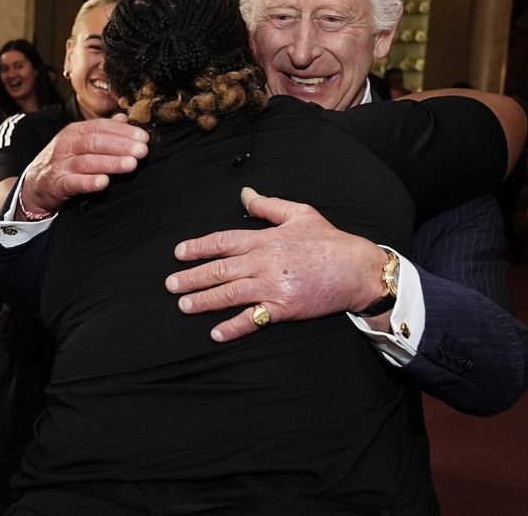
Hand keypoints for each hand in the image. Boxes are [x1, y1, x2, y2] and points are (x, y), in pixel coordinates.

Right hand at [19, 115, 148, 214]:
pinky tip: (103, 183)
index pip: (101, 127)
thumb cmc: (63, 161)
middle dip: (121, 145)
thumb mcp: (80, 141)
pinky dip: (88, 182)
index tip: (144, 138)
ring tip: (131, 164)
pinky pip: (73, 183)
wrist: (35, 184)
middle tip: (142, 151)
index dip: (123, 131)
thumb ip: (102, 131)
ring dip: (111, 162)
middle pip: (96, 142)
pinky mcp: (57, 184)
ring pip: (87, 161)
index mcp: (76, 132)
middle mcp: (67, 145)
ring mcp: (61, 164)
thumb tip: (124, 118)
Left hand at [166, 187, 388, 341]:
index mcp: (265, 239)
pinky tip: (215, 332)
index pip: (223, 242)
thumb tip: (244, 194)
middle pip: (220, 270)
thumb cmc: (329, 241)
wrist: (357, 270)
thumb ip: (267, 206)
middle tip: (170, 284)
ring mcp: (272, 287)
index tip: (179, 253)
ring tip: (183, 305)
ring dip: (204, 300)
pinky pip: (252, 319)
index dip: (198, 247)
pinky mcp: (283, 308)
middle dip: (192, 277)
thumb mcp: (299, 213)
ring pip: (229, 294)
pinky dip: (233, 327)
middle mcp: (264, 262)